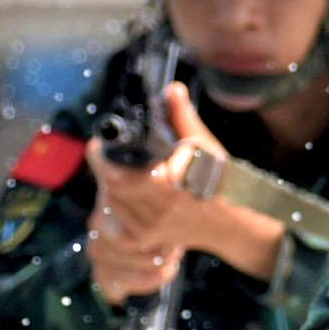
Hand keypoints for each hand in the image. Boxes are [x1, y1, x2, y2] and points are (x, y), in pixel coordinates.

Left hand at [83, 83, 285, 300]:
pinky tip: (127, 198)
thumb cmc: (218, 182)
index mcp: (164, 185)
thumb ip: (183, 118)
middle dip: (107, 167)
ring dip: (111, 187)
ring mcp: (147, 228)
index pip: (114, 171)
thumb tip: (172, 89)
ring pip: (110, 203)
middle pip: (110, 185)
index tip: (98, 143)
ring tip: (124, 174)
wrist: (230, 223)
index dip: (100, 156)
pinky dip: (116, 208)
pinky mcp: (144, 240)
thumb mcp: (205, 146)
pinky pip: (115, 223)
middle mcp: (153, 210)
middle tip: (111, 156)